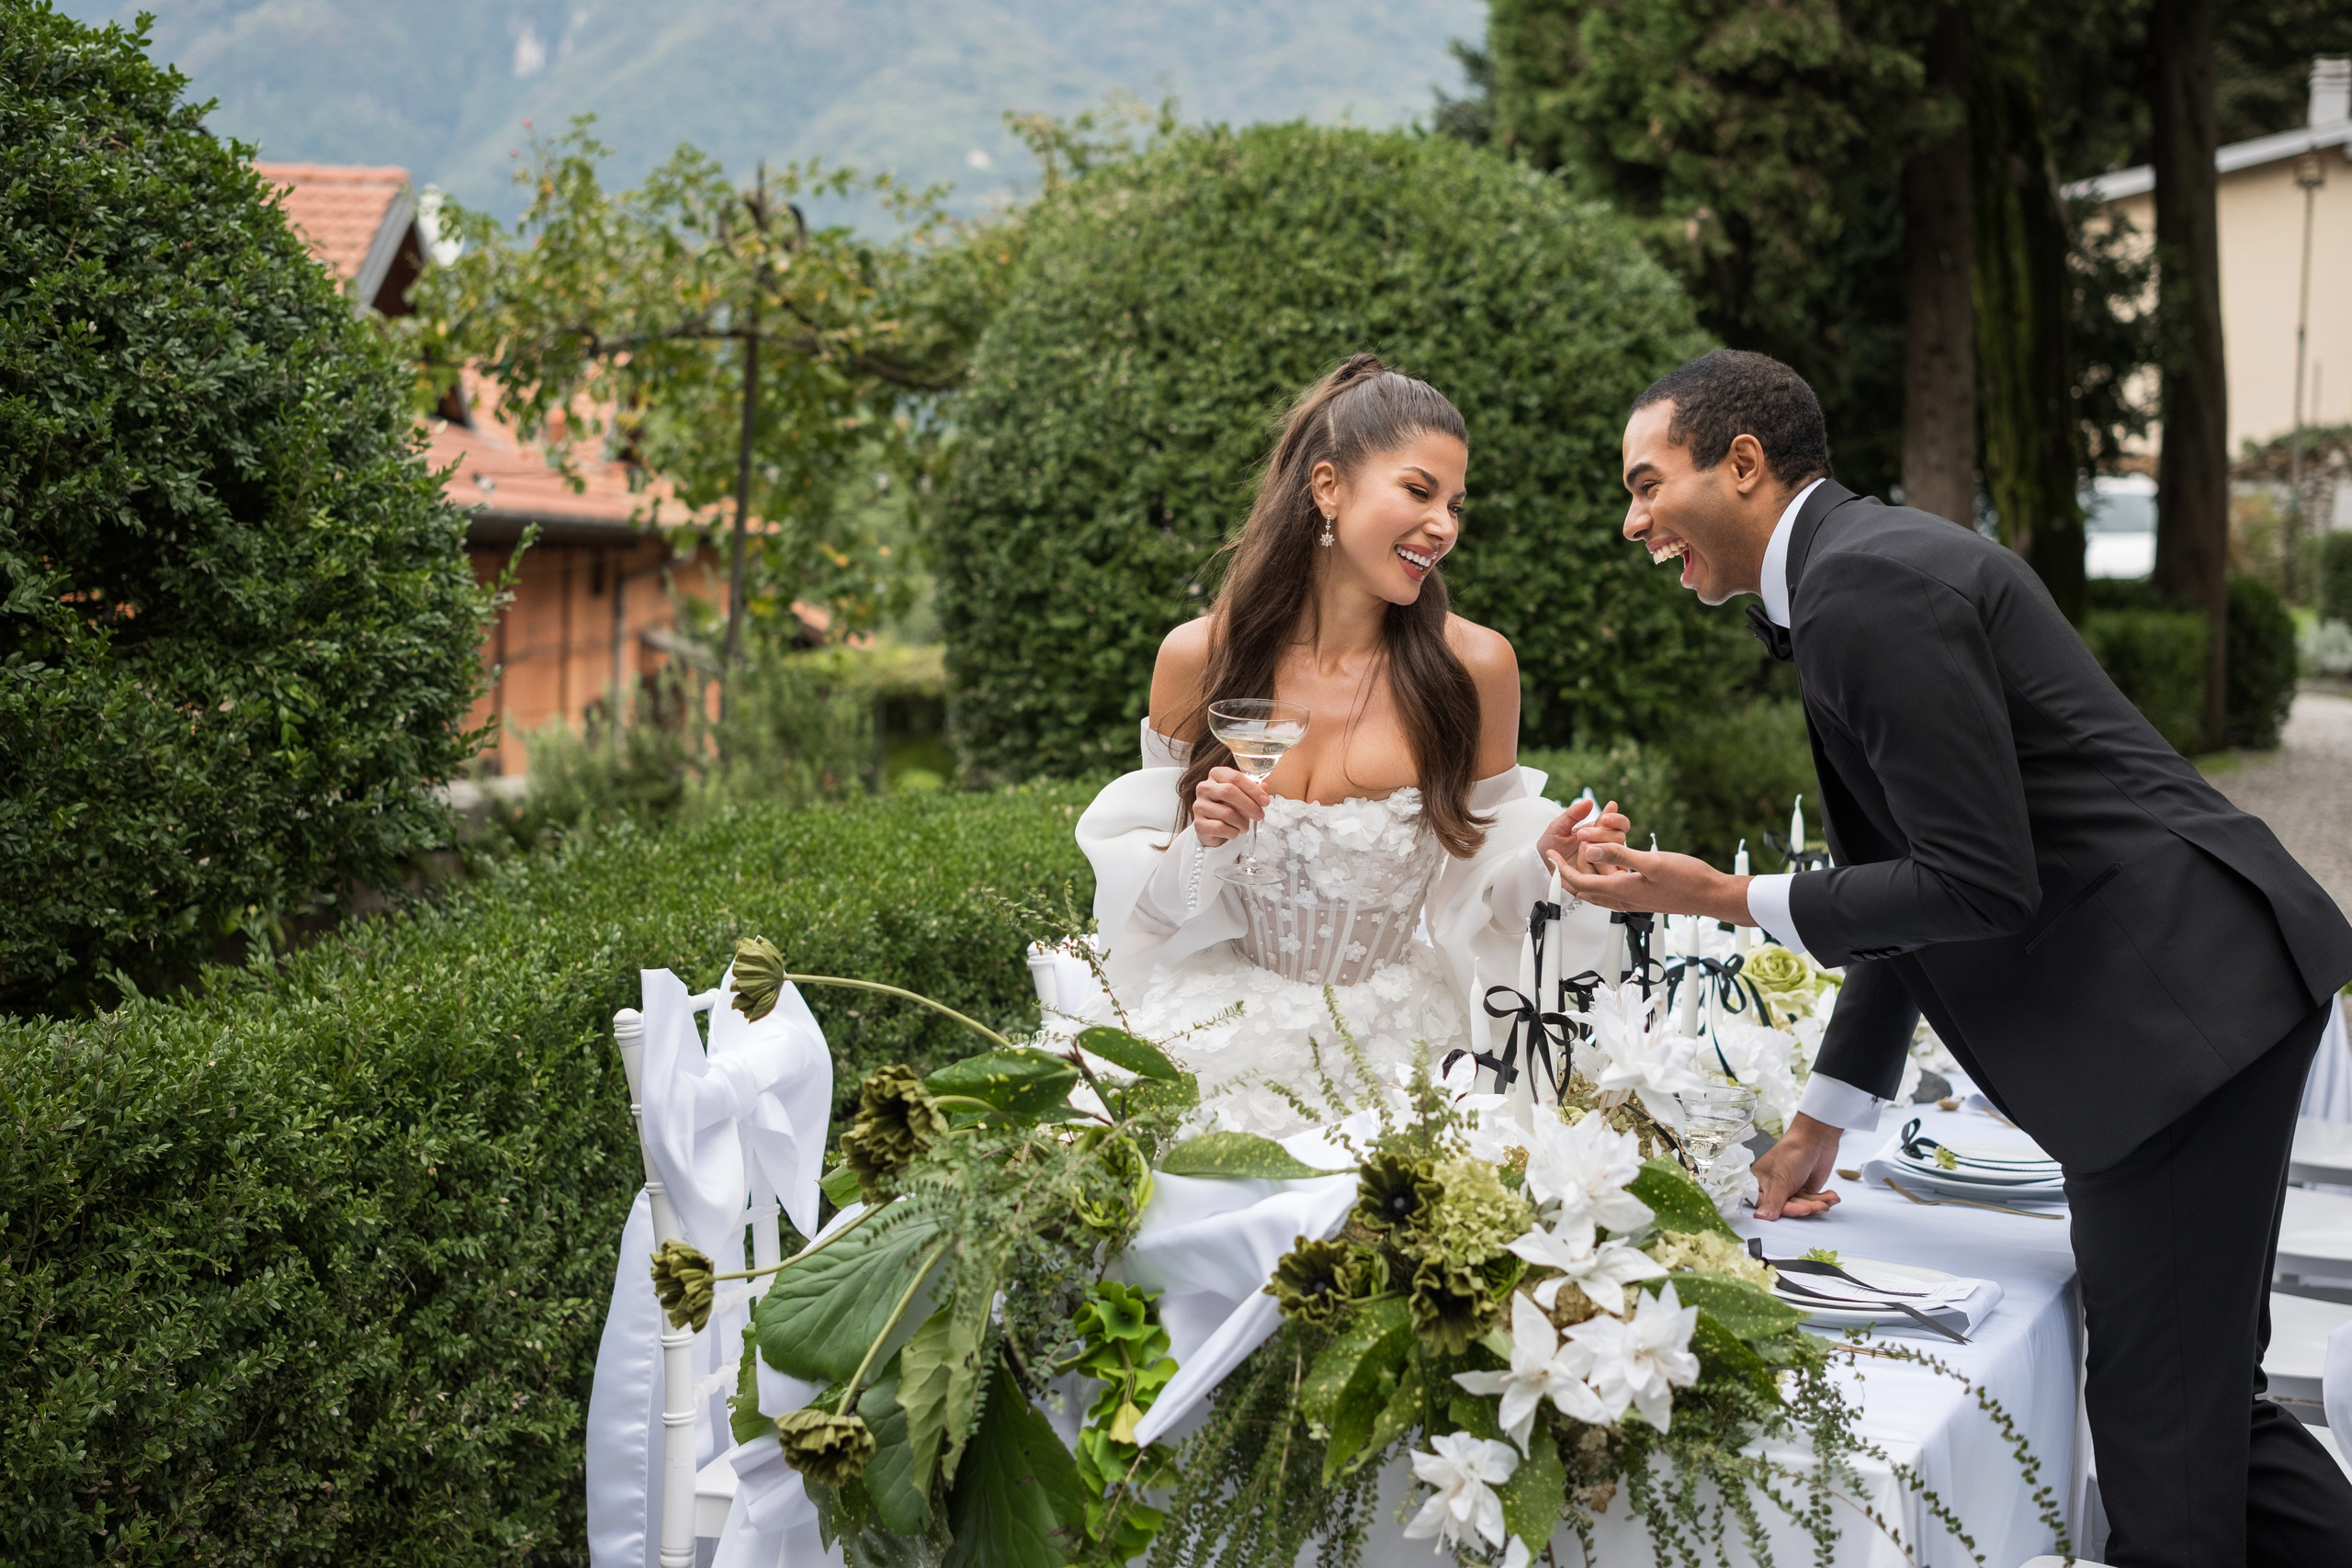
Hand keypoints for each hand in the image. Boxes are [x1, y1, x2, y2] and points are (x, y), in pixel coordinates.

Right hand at [1192, 766, 1269, 848]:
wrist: (1213, 828)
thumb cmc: (1228, 807)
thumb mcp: (1242, 796)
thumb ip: (1253, 790)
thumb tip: (1264, 787)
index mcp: (1216, 775)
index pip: (1235, 777)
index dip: (1253, 789)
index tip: (1265, 801)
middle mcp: (1204, 788)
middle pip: (1229, 791)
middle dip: (1249, 805)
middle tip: (1259, 815)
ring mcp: (1199, 805)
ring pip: (1227, 813)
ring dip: (1242, 823)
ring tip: (1245, 826)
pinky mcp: (1198, 824)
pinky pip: (1221, 827)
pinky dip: (1233, 832)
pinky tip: (1234, 831)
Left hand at [1535, 799, 1631, 879]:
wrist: (1542, 868)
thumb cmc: (1550, 846)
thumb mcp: (1558, 828)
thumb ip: (1573, 814)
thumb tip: (1588, 801)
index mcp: (1600, 831)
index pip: (1620, 823)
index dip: (1616, 820)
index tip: (1604, 818)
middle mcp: (1606, 847)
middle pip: (1619, 838)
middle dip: (1602, 835)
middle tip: (1582, 836)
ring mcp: (1605, 864)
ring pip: (1616, 856)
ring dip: (1600, 850)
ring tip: (1582, 849)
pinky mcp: (1601, 879)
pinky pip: (1609, 874)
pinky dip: (1600, 867)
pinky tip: (1588, 863)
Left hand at [1556, 841, 1753, 925]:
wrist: (1711, 895)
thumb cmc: (1687, 879)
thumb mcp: (1651, 862)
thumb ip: (1619, 855)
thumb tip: (1590, 850)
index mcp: (1621, 891)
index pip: (1580, 883)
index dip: (1561, 870)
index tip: (1549, 855)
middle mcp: (1623, 899)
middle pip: (1584, 891)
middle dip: (1567, 875)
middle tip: (1557, 858)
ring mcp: (1633, 900)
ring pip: (1598, 891)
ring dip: (1585, 875)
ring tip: (1577, 857)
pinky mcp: (1642, 897)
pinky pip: (1613, 889)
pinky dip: (1602, 876)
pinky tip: (1607, 863)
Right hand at [1752, 1114, 1843, 1219]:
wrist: (1816, 1139)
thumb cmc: (1792, 1153)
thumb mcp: (1780, 1180)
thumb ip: (1773, 1201)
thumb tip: (1759, 1217)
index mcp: (1759, 1183)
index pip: (1768, 1206)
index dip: (1785, 1210)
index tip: (1801, 1210)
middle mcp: (1773, 1189)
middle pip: (1787, 1208)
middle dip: (1806, 1206)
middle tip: (1820, 1205)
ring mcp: (1789, 1190)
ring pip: (1802, 1206)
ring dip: (1818, 1203)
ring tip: (1829, 1199)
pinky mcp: (1805, 1190)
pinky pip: (1812, 1202)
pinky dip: (1823, 1200)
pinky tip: (1832, 1196)